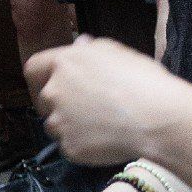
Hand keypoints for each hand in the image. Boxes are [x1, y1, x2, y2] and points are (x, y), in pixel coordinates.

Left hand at [27, 35, 191, 167]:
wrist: (157, 118)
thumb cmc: (143, 81)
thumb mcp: (117, 53)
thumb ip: (89, 49)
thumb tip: (79, 44)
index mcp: (64, 64)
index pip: (34, 68)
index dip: (41, 78)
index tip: (51, 85)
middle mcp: (54, 92)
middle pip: (45, 100)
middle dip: (61, 105)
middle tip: (89, 110)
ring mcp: (59, 122)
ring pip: (56, 125)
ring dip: (71, 126)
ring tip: (104, 125)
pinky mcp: (69, 147)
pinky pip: (70, 146)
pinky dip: (83, 145)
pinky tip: (107, 140)